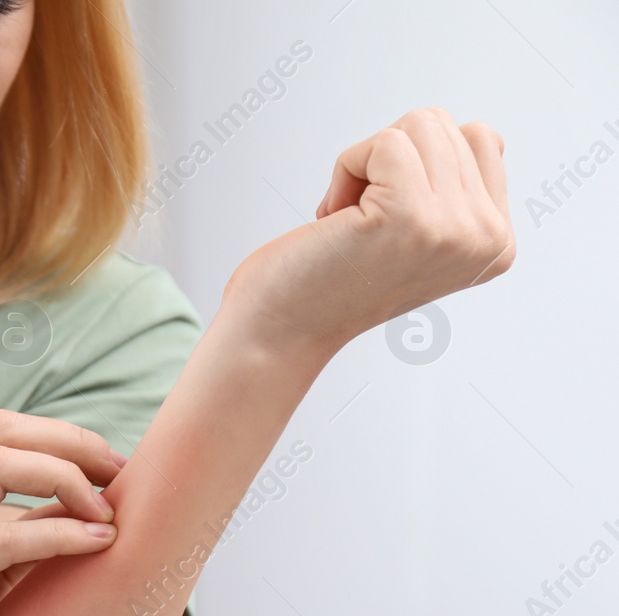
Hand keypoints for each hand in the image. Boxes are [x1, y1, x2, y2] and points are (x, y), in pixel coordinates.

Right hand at [0, 409, 125, 615]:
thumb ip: (14, 533)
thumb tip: (86, 508)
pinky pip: (2, 538)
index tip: (109, 466)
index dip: (59, 437)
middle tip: (121, 476)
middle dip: (70, 444)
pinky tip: (96, 543)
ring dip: (65, 478)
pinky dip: (59, 535)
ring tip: (107, 511)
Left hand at [223, 108, 514, 361]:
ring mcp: (455, 228)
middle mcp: (487, 239)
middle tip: (359, 224)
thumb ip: (457, 187)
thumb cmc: (328, 279)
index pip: (481, 139)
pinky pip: (385, 142)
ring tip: (349, 222)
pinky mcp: (412, 216)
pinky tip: (336, 219)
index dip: (413, 162)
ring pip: (419, 125)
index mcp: (496, 242)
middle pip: (445, 126)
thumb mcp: (418, 231)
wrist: (280, 329)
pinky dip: (346, 168)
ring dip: (364, 165)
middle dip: (386, 163)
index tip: (385, 219)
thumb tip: (487, 136)